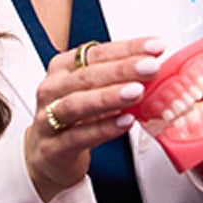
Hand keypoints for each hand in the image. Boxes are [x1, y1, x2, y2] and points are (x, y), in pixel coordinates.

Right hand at [24, 37, 164, 202]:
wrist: (48, 156)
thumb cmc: (74, 118)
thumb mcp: (91, 92)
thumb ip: (116, 79)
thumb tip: (153, 66)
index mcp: (62, 68)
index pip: (96, 52)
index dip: (126, 48)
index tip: (154, 47)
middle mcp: (52, 89)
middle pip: (86, 76)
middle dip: (121, 69)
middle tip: (150, 67)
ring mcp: (47, 119)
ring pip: (77, 104)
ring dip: (109, 96)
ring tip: (137, 92)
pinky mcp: (53, 148)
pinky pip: (78, 136)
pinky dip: (103, 128)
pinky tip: (124, 122)